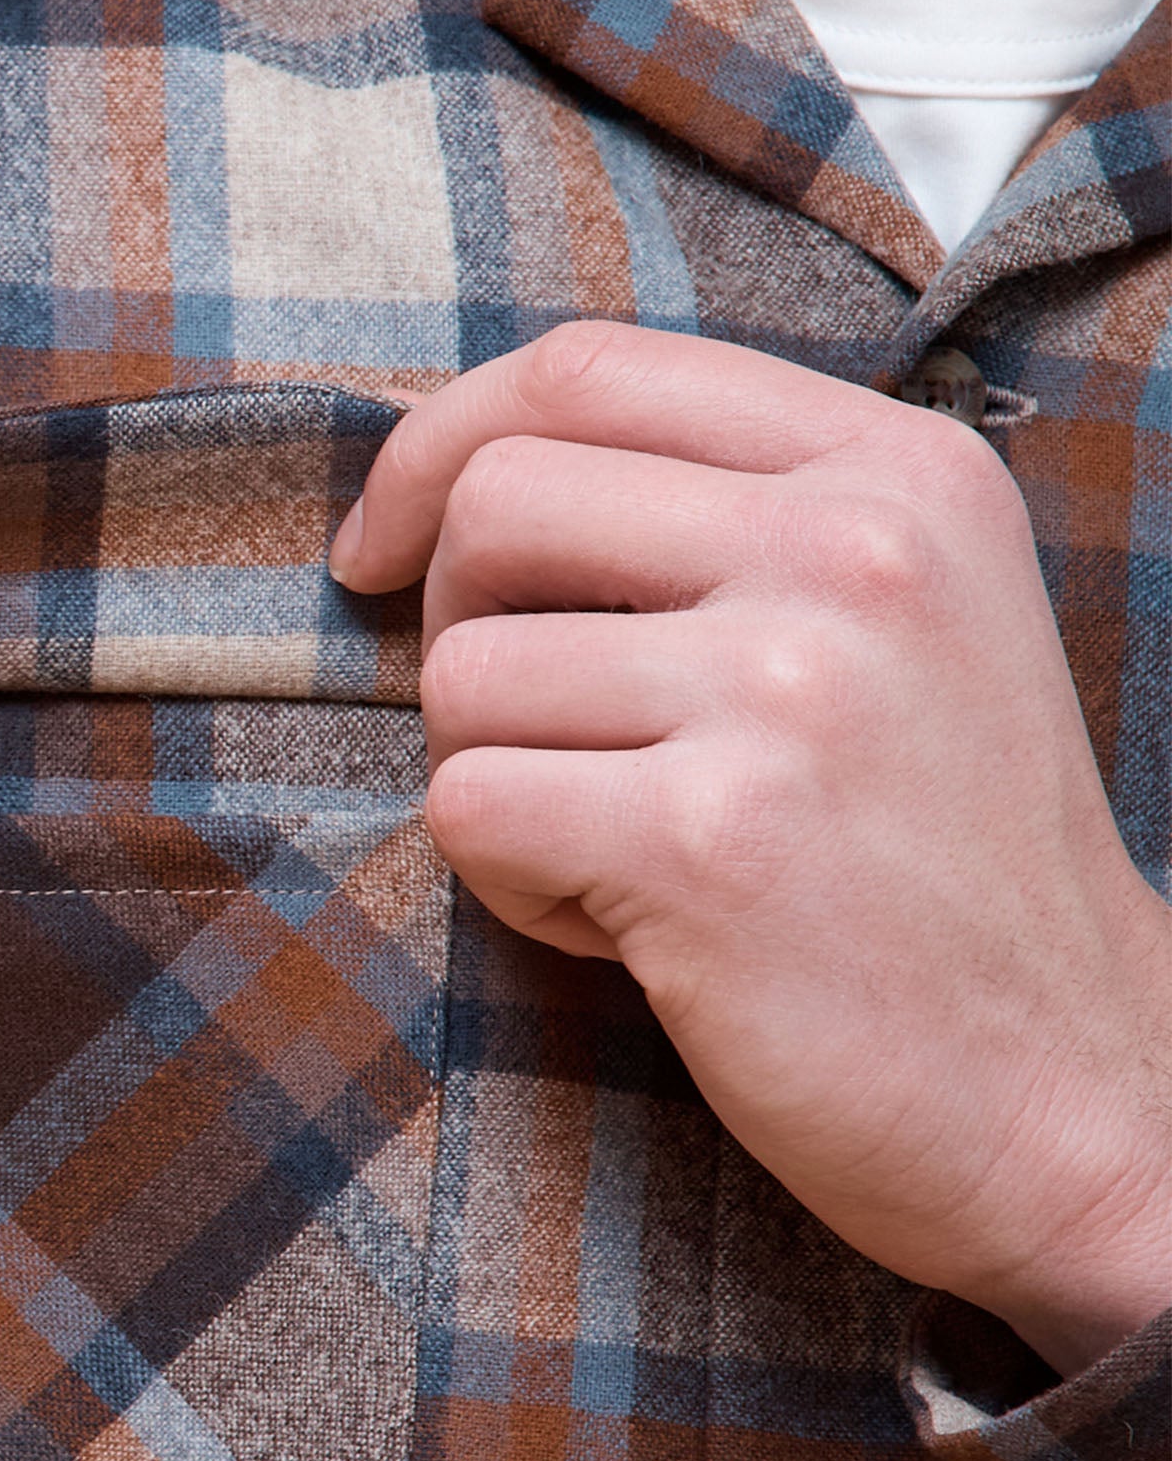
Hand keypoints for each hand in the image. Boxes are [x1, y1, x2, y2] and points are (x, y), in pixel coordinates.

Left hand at [332, 321, 1171, 1377]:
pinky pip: (472, 810)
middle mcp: (854, 553)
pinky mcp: (710, 842)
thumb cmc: (942, 864)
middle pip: (498, 502)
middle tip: (532, 734)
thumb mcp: (908, 617)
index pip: (589, 369)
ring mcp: (787, 692)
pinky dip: (516, 890)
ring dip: (501, 781)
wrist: (1076, 1091)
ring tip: (628, 854)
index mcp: (900, 471)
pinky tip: (632, 930)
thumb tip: (465, 470)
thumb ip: (733, 513)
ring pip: (463, 676)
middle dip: (453, 624)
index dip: (442, 445)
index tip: (386, 547)